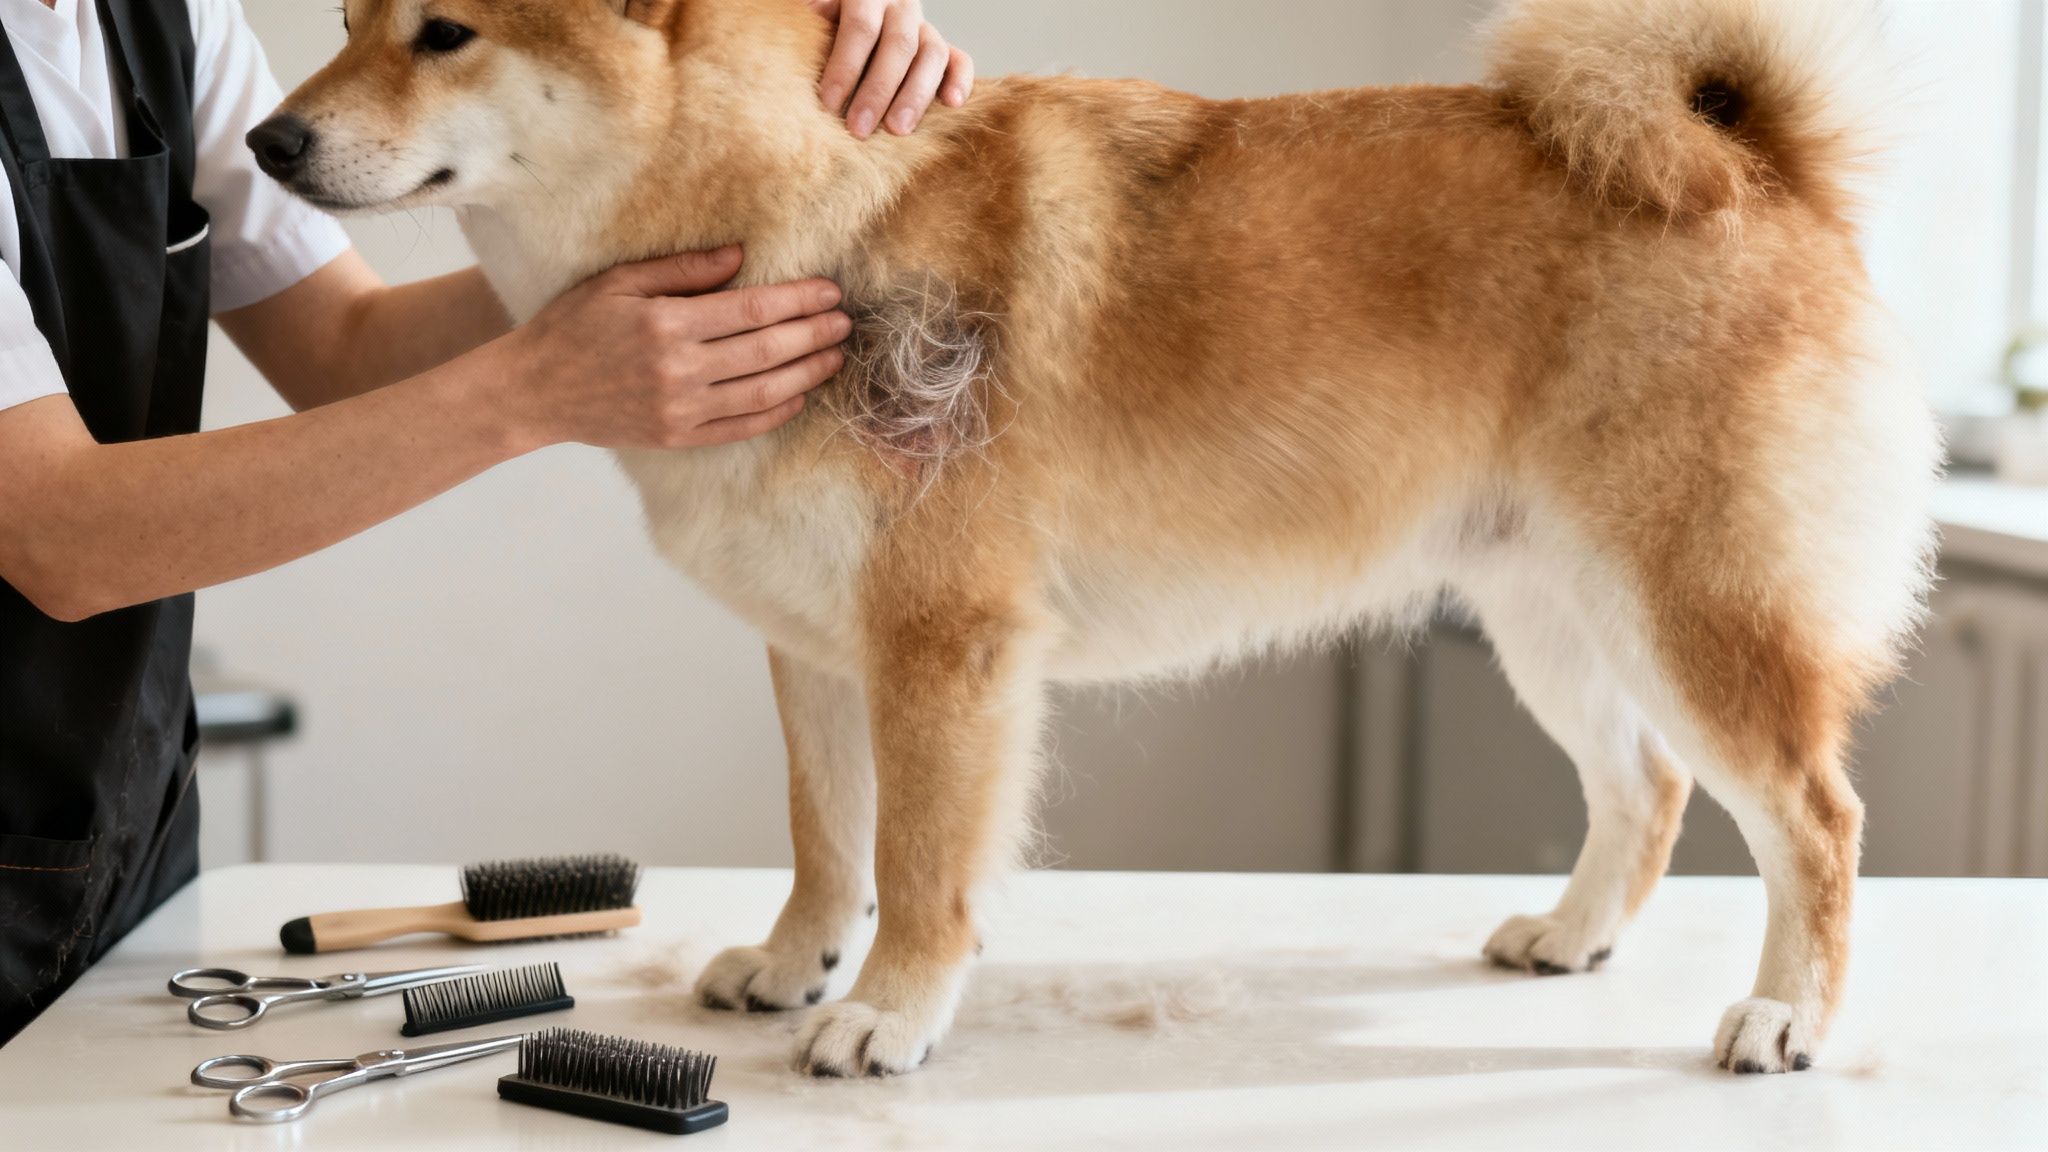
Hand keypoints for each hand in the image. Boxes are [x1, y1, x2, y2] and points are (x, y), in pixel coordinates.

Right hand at [496, 247, 850, 450]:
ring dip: (807, 373)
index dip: (798, 300)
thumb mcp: (619, 282)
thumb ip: (682, 269)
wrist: (534, 391)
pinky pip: (742, 427)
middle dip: (814, 335)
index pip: (752, 310)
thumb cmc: (574, 326)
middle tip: (845, 322)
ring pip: (763, 392)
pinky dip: (778, 411)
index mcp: (666, 324)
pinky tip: (800, 394)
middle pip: (767, 351)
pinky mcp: (679, 437)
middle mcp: (679, 370)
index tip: (829, 291)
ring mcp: (681, 410)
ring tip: (835, 355)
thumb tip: (741, 255)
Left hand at [810, 0, 973, 138]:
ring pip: (933, 55)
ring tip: (897, 130)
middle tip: (858, 128)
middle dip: (878, 90)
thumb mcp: (817, 20)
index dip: (845, 66)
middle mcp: (901, 8)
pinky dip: (960, 81)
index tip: (828, 104)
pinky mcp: (944, 51)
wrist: (858, 28)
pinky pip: (960, 61)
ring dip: (915, 95)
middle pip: (899, 45)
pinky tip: (952, 104)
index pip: (860, 27)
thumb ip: (815, 21)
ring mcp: (925, 29)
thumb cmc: (826, 32)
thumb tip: (814, 15)